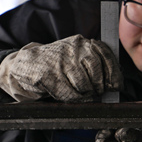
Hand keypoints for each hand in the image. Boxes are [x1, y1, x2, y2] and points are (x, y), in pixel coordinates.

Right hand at [0, 34, 121, 101]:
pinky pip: (67, 92)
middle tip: (95, 92)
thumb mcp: (76, 58)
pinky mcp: (47, 74)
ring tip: (80, 94)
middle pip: (95, 70)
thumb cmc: (55, 64)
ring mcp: (59, 61)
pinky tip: (68, 95)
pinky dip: (71, 98)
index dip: (114, 73)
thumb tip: (114, 83)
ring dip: (84, 94)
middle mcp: (72, 48)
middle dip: (98, 86)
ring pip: (82, 83)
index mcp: (82, 43)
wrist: (25, 64)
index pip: (105, 55)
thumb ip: (94, 66)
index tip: (116, 85)